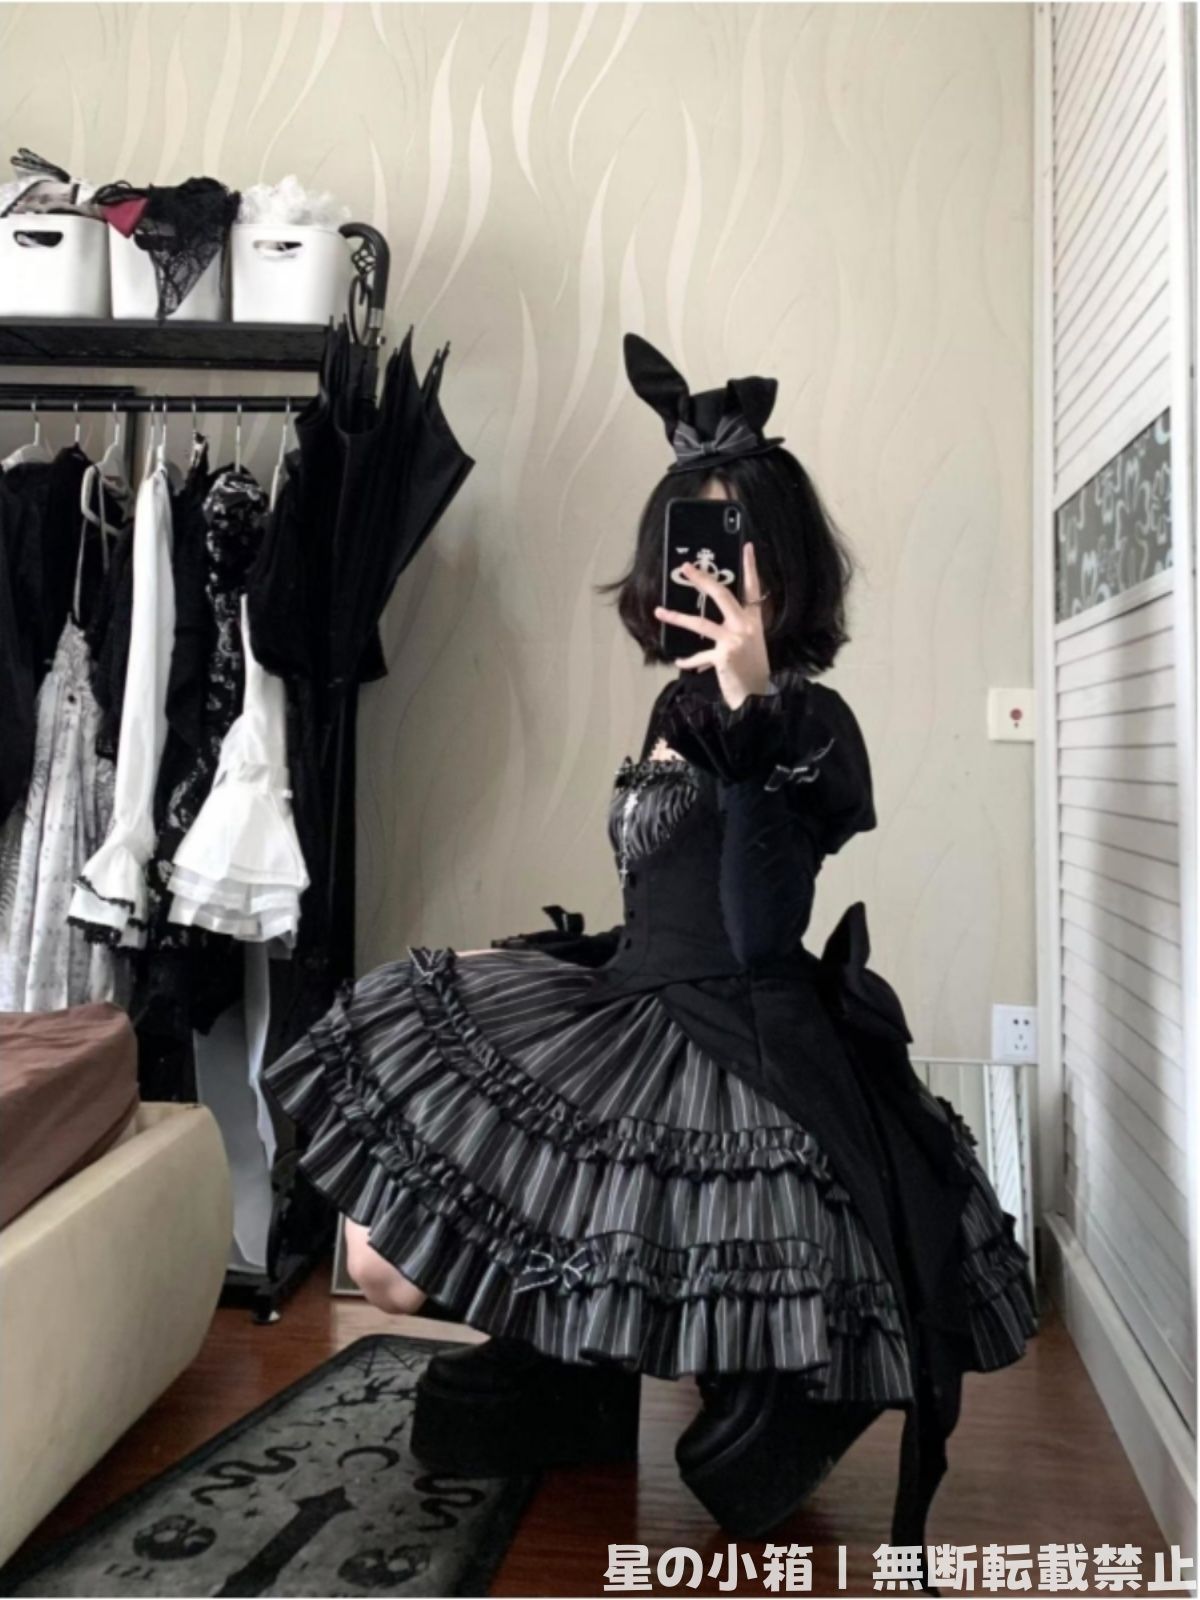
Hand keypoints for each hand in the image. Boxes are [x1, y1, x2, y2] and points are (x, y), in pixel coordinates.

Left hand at [654, 540, 771, 709]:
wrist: (758, 698)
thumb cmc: (751, 670)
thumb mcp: (750, 644)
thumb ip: (735, 629)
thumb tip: (709, 622)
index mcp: (754, 621)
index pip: (753, 588)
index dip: (750, 567)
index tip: (746, 547)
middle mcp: (746, 626)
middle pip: (722, 595)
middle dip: (702, 579)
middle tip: (686, 568)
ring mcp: (735, 640)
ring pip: (701, 623)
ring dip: (677, 617)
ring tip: (659, 612)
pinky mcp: (724, 655)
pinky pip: (699, 655)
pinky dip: (689, 660)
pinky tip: (679, 661)